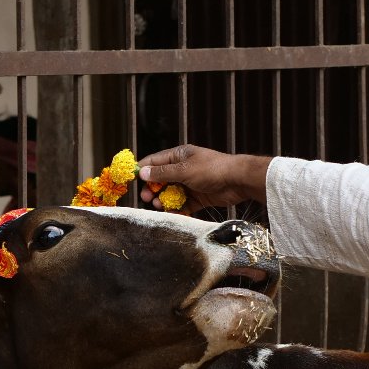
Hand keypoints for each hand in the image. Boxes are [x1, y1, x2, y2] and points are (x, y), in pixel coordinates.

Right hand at [137, 145, 271, 210]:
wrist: (237, 181)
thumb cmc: (211, 169)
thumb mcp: (184, 170)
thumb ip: (162, 173)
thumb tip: (142, 172)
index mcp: (179, 156)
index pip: (155, 161)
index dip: (142, 170)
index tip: (130, 181)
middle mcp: (183, 169)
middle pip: (161, 179)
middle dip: (152, 189)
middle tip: (146, 199)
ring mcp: (190, 184)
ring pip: (171, 193)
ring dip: (164, 200)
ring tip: (159, 205)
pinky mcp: (198, 197)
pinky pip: (183, 204)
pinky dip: (177, 208)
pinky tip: (171, 212)